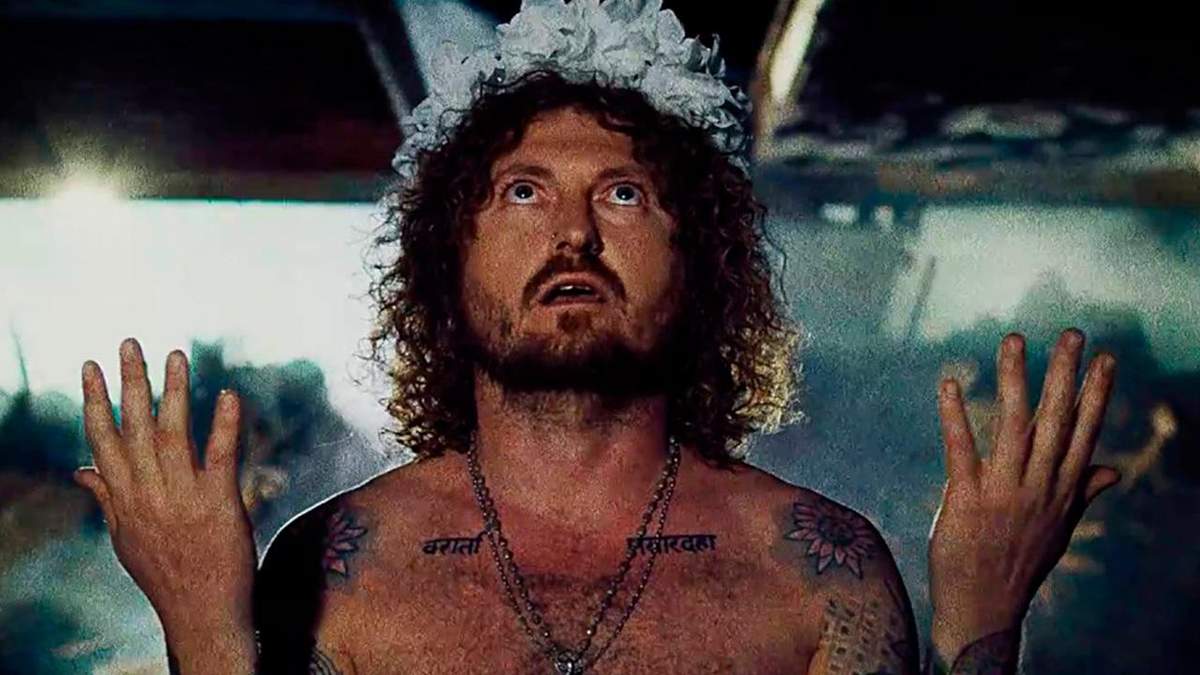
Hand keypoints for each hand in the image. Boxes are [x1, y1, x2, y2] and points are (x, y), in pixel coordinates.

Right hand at [74, 338, 256, 632]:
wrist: (201, 613)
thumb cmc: (165, 573)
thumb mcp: (125, 538)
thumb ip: (107, 498)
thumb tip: (80, 470)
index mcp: (125, 497)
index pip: (103, 439)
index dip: (95, 400)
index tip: (89, 365)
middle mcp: (148, 493)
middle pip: (136, 428)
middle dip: (131, 382)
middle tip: (130, 343)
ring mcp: (183, 497)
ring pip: (175, 434)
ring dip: (175, 392)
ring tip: (176, 356)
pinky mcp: (220, 504)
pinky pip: (222, 458)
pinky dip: (225, 426)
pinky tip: (228, 396)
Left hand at [928, 328, 1119, 649]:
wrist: (984, 610)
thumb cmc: (1018, 564)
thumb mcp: (1059, 530)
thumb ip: (1083, 494)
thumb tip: (1112, 472)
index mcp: (1061, 490)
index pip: (1083, 432)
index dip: (1096, 394)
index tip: (1106, 357)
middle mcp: (1038, 487)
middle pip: (1055, 421)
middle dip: (1064, 375)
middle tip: (1070, 333)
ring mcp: (1004, 493)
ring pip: (1013, 426)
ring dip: (1014, 380)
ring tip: (1013, 340)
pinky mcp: (966, 500)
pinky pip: (960, 449)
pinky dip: (955, 416)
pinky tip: (950, 384)